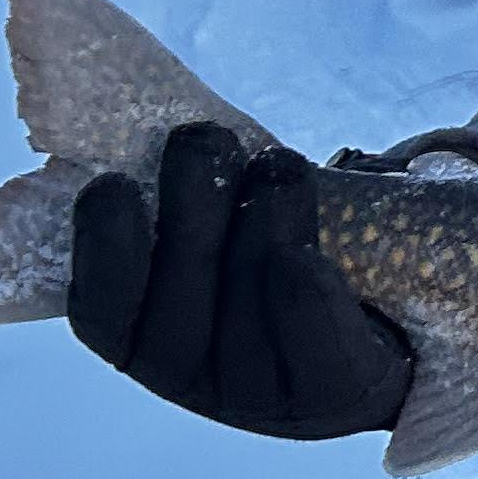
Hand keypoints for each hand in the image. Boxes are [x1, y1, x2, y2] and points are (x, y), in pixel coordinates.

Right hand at [69, 121, 415, 439]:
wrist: (377, 330)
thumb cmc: (268, 256)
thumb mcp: (213, 223)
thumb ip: (174, 183)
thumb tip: (119, 82)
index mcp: (141, 340)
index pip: (100, 309)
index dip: (100, 248)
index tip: (109, 182)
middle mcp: (193, 378)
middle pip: (181, 295)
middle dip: (191, 207)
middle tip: (204, 138)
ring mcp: (262, 395)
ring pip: (251, 301)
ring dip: (264, 220)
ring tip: (278, 165)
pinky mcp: (332, 394)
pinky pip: (313, 339)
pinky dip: (306, 288)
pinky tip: (306, 253)